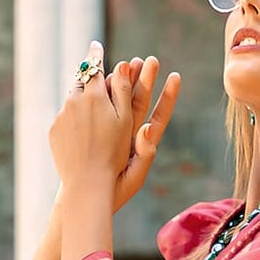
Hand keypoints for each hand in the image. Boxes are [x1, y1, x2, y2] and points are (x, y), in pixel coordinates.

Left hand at [48, 42, 131, 195]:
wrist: (87, 184)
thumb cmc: (114, 155)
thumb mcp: (125, 121)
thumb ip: (123, 90)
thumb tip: (120, 64)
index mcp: (94, 95)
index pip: (93, 66)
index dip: (95, 55)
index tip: (95, 45)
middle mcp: (74, 100)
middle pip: (79, 81)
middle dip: (86, 77)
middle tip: (91, 73)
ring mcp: (61, 116)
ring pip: (70, 100)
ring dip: (78, 99)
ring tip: (88, 108)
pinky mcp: (53, 131)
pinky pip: (63, 119)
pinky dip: (71, 120)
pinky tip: (80, 133)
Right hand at [109, 55, 181, 210]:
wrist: (83, 199)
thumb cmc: (112, 194)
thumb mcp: (134, 177)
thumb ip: (145, 154)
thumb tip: (148, 129)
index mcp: (142, 145)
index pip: (159, 117)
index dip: (168, 98)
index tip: (176, 77)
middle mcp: (128, 135)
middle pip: (140, 103)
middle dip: (146, 81)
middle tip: (151, 60)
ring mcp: (111, 132)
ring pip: (120, 102)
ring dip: (125, 82)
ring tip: (129, 62)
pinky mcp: (94, 131)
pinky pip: (100, 108)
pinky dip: (103, 93)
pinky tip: (103, 78)